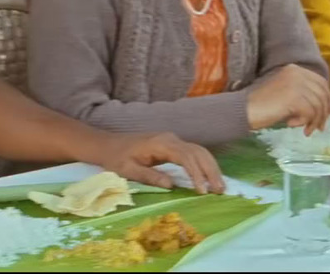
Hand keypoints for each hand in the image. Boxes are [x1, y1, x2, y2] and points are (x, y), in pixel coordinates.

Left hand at [87, 132, 225, 194]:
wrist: (108, 145)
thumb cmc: (116, 158)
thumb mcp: (128, 170)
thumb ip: (149, 176)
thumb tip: (171, 185)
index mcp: (160, 144)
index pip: (185, 157)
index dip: (196, 173)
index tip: (202, 190)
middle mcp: (171, 139)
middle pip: (198, 152)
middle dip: (211, 171)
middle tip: (221, 190)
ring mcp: (173, 141)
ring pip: (200, 151)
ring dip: (211, 168)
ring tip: (220, 186)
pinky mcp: (173, 146)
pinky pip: (194, 153)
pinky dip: (205, 165)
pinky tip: (211, 177)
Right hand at [245, 64, 329, 133]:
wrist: (244, 109)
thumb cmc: (262, 104)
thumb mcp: (285, 93)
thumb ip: (302, 94)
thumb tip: (323, 109)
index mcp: (295, 69)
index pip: (321, 82)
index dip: (327, 99)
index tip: (327, 114)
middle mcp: (297, 73)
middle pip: (322, 93)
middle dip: (323, 113)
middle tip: (319, 127)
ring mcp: (296, 84)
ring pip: (318, 105)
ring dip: (314, 121)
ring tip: (306, 130)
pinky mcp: (294, 97)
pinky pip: (310, 112)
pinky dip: (304, 122)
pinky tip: (291, 124)